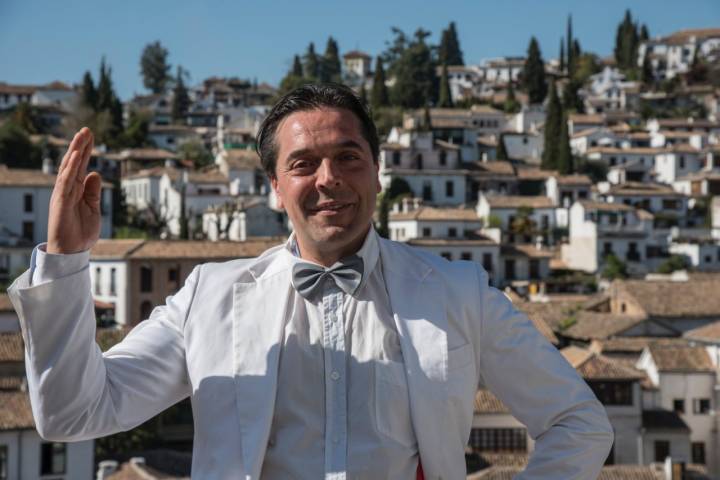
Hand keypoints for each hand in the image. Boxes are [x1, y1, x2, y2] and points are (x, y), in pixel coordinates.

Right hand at [47, 127, 102, 253]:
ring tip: (81, 136)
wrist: (72, 251)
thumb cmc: (81, 232)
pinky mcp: (60, 201)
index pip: (81, 166)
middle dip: (80, 146)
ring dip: (75, 152)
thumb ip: (93, 191)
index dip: (85, 151)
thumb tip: (95, 173)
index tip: (91, 136)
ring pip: (68, 169)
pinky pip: (66, 182)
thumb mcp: (93, 208)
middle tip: (86, 129)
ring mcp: (63, 194)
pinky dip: (70, 168)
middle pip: (74, 163)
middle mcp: (68, 189)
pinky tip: (75, 156)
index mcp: (77, 190)